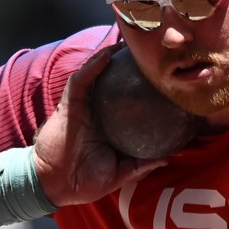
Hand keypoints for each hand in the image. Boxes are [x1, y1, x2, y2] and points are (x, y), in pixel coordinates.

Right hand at [33, 45, 166, 206]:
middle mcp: (99, 111)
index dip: (145, 90)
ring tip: (131, 42)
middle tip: (151, 52)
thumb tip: (171, 157)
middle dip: (130, 67)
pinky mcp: (70, 103)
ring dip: (112, 56)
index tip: (166, 80)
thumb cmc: (86, 181)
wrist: (56, 185)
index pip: (131, 102)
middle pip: (117, 83)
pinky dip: (94, 65)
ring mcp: (85, 106)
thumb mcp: (121, 173)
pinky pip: (82, 80)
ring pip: (99, 74)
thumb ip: (143, 164)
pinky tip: (108, 54)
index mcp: (111, 126)